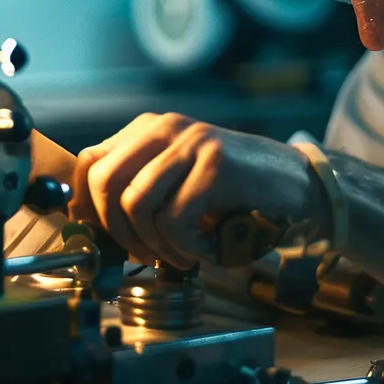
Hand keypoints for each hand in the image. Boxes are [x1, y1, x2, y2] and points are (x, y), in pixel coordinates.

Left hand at [69, 113, 319, 268]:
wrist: (297, 182)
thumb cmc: (235, 191)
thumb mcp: (179, 180)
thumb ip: (140, 188)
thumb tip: (91, 225)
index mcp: (148, 129)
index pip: (90, 161)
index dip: (85, 205)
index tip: (100, 237)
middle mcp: (165, 128)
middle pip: (104, 183)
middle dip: (117, 232)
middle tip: (142, 255)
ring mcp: (191, 143)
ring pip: (136, 204)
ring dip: (155, 245)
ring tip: (180, 256)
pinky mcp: (216, 165)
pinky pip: (175, 219)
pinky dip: (186, 248)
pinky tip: (207, 250)